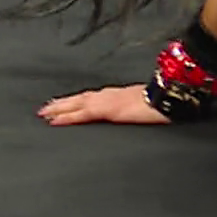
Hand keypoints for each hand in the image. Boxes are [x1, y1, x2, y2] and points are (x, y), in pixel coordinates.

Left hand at [38, 85, 169, 126]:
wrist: (172, 97)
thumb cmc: (166, 102)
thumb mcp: (152, 105)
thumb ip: (142, 106)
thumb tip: (143, 109)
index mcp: (122, 94)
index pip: (95, 97)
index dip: (79, 100)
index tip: (67, 102)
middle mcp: (112, 94)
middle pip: (82, 98)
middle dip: (64, 103)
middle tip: (46, 108)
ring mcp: (108, 101)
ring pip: (77, 104)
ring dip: (60, 108)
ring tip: (45, 112)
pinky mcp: (106, 110)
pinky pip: (81, 115)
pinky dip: (66, 117)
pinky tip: (54, 121)